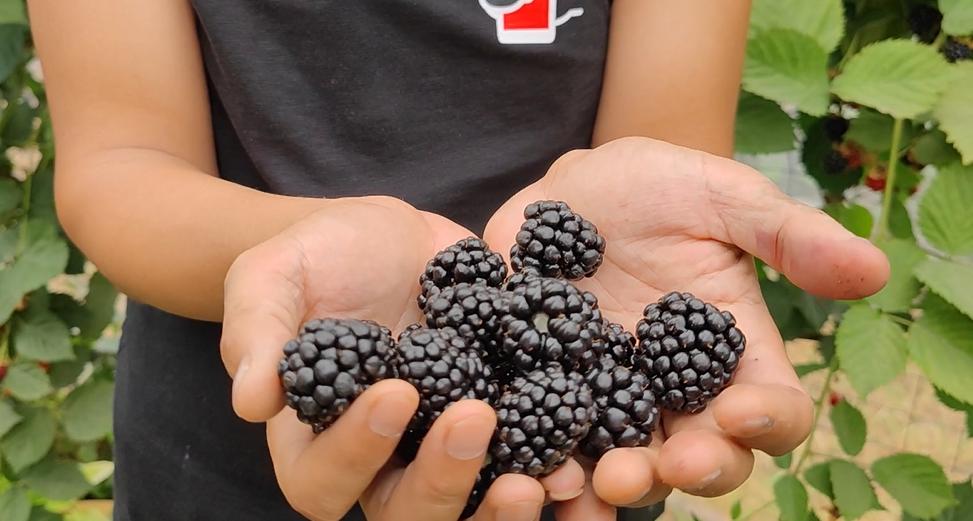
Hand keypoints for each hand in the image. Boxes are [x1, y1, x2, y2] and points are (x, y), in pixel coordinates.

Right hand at [219, 196, 582, 519]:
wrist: (386, 239)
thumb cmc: (316, 258)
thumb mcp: (273, 276)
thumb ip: (258, 332)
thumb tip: (251, 401)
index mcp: (315, 440)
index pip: (320, 481)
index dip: (354, 452)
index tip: (394, 389)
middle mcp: (381, 463)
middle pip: (405, 511)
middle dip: (442, 480)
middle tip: (475, 420)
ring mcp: (441, 449)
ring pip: (469, 507)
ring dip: (504, 507)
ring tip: (544, 475)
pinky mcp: (498, 421)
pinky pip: (524, 462)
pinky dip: (553, 467)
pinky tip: (580, 455)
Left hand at [484, 137, 889, 517]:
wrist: (573, 188)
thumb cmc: (659, 188)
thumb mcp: (723, 197)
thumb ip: (787, 234)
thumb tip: (874, 268)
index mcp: (732, 353)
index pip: (774, 408)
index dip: (770, 421)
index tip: (743, 411)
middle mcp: (677, 392)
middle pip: (704, 456)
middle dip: (693, 469)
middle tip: (670, 464)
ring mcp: (610, 399)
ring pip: (628, 464)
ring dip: (621, 484)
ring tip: (604, 482)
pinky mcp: (548, 393)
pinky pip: (553, 441)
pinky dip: (548, 463)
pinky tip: (533, 469)